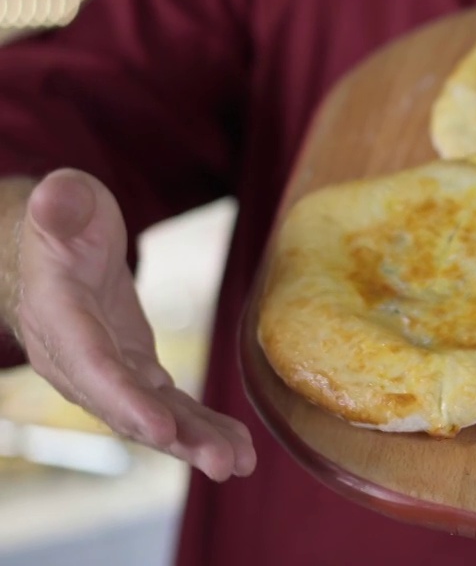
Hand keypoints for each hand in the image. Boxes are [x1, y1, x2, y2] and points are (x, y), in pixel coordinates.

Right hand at [12, 168, 254, 480]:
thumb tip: (58, 195)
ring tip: (238, 463)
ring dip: (194, 442)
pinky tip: (237, 448)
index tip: (161, 430)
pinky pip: (167, 406)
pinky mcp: (132, 371)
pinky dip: (199, 427)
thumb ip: (61, 205)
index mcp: (59, 316)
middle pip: (125, 405)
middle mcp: (77, 357)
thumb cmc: (64, 220)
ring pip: (149, 415)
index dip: (124, 399)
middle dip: (173, 437)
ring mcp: (106, 370)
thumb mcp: (64, 202)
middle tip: (222, 463)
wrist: (54, 246)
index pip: (92, 365)